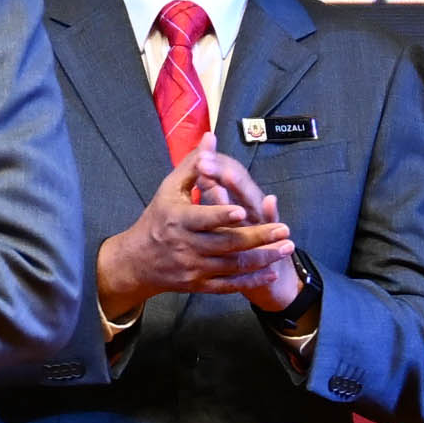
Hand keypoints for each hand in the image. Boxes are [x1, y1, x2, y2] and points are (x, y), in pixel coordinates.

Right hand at [95, 153, 292, 321]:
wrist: (137, 261)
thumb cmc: (158, 217)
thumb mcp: (170, 188)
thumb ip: (194, 164)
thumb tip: (211, 137)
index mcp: (178, 219)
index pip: (203, 219)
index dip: (222, 216)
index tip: (243, 212)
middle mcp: (186, 245)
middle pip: (226, 244)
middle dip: (257, 238)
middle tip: (284, 230)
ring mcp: (194, 267)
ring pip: (232, 265)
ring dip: (261, 258)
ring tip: (286, 248)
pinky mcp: (199, 284)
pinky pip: (228, 285)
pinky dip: (250, 280)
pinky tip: (270, 271)